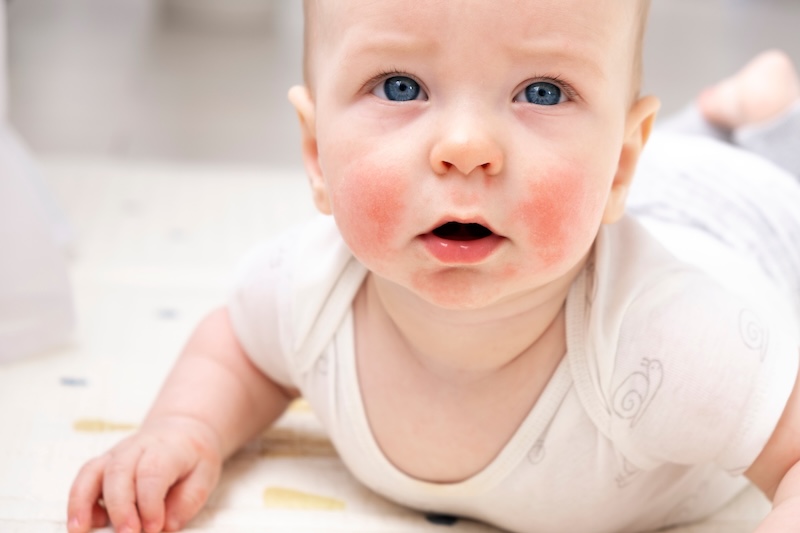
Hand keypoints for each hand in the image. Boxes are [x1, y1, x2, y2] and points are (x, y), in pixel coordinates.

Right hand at [67, 416, 222, 532]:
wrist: (181, 430)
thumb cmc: (193, 457)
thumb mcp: (205, 476)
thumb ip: (187, 501)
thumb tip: (166, 527)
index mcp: (167, 448)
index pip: (152, 473)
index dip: (150, 503)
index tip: (154, 528)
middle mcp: (136, 447)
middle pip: (119, 473)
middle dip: (120, 508)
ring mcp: (116, 454)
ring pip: (92, 472)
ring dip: (83, 503)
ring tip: (79, 531)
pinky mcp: (103, 463)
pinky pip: (84, 479)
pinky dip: (78, 502)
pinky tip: (84, 524)